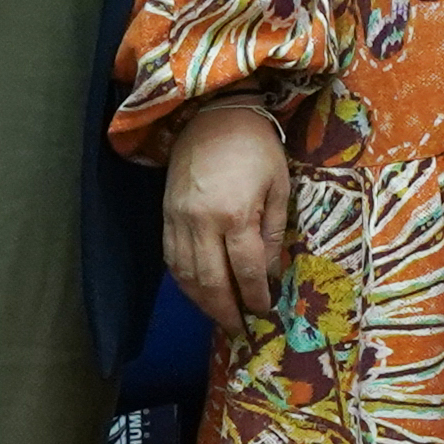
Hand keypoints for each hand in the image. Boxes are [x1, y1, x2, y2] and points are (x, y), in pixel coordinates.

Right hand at [164, 95, 296, 324]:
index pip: (246, 270)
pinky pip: (171, 258)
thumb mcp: (279, 186)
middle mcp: (201, 223)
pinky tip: (198, 291)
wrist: (212, 114)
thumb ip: (273, 232)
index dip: (255, 295)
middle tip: (240, 329)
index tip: (264, 310)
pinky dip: (184, 281)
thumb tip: (270, 273)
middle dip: (226, 310)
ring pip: (186, 275)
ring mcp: (178, 220)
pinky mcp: (165, 215)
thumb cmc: (255, 147)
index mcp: (235, 215)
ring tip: (220, 317)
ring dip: (203, 302)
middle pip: (211, 282)